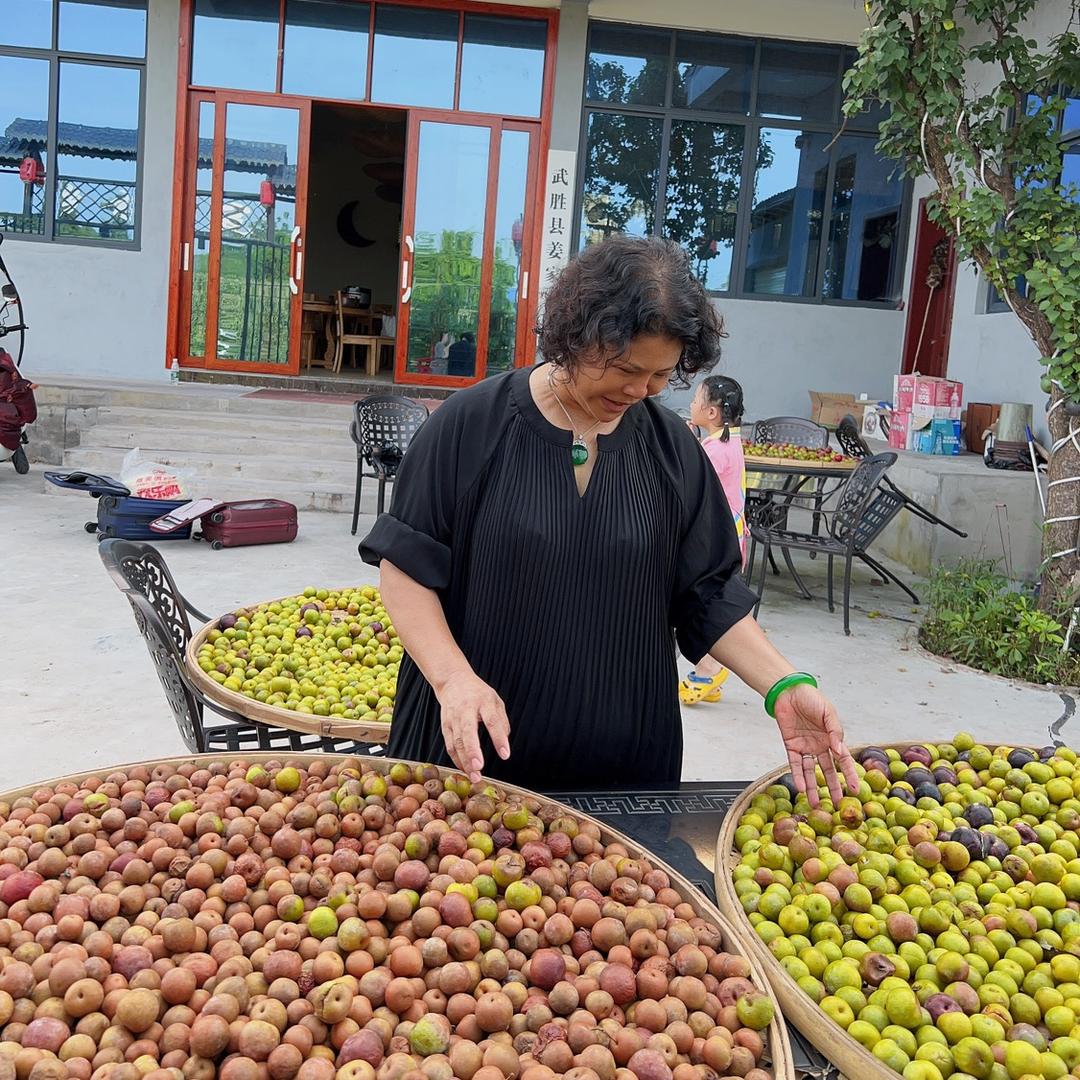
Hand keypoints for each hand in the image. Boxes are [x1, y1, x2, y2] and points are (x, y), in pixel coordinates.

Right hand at [435, 670, 510, 782]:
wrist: (453, 681)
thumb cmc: (478, 693)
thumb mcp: (495, 700)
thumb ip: (501, 721)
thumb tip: (503, 742)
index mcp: (483, 701)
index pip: (492, 720)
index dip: (498, 738)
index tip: (505, 754)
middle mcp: (466, 709)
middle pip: (468, 731)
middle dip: (473, 751)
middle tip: (479, 768)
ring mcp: (453, 718)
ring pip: (456, 741)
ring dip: (465, 761)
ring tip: (475, 776)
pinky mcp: (445, 726)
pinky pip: (450, 745)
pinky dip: (457, 759)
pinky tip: (465, 770)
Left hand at [773, 682, 857, 806]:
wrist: (788, 691)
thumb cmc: (811, 698)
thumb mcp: (828, 712)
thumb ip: (834, 730)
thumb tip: (839, 750)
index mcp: (832, 738)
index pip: (843, 760)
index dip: (849, 775)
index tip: (855, 790)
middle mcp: (820, 745)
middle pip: (828, 770)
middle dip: (833, 787)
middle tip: (838, 804)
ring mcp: (806, 747)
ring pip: (811, 771)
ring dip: (813, 786)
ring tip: (816, 803)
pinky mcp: (791, 746)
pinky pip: (795, 764)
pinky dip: (798, 776)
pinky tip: (802, 788)